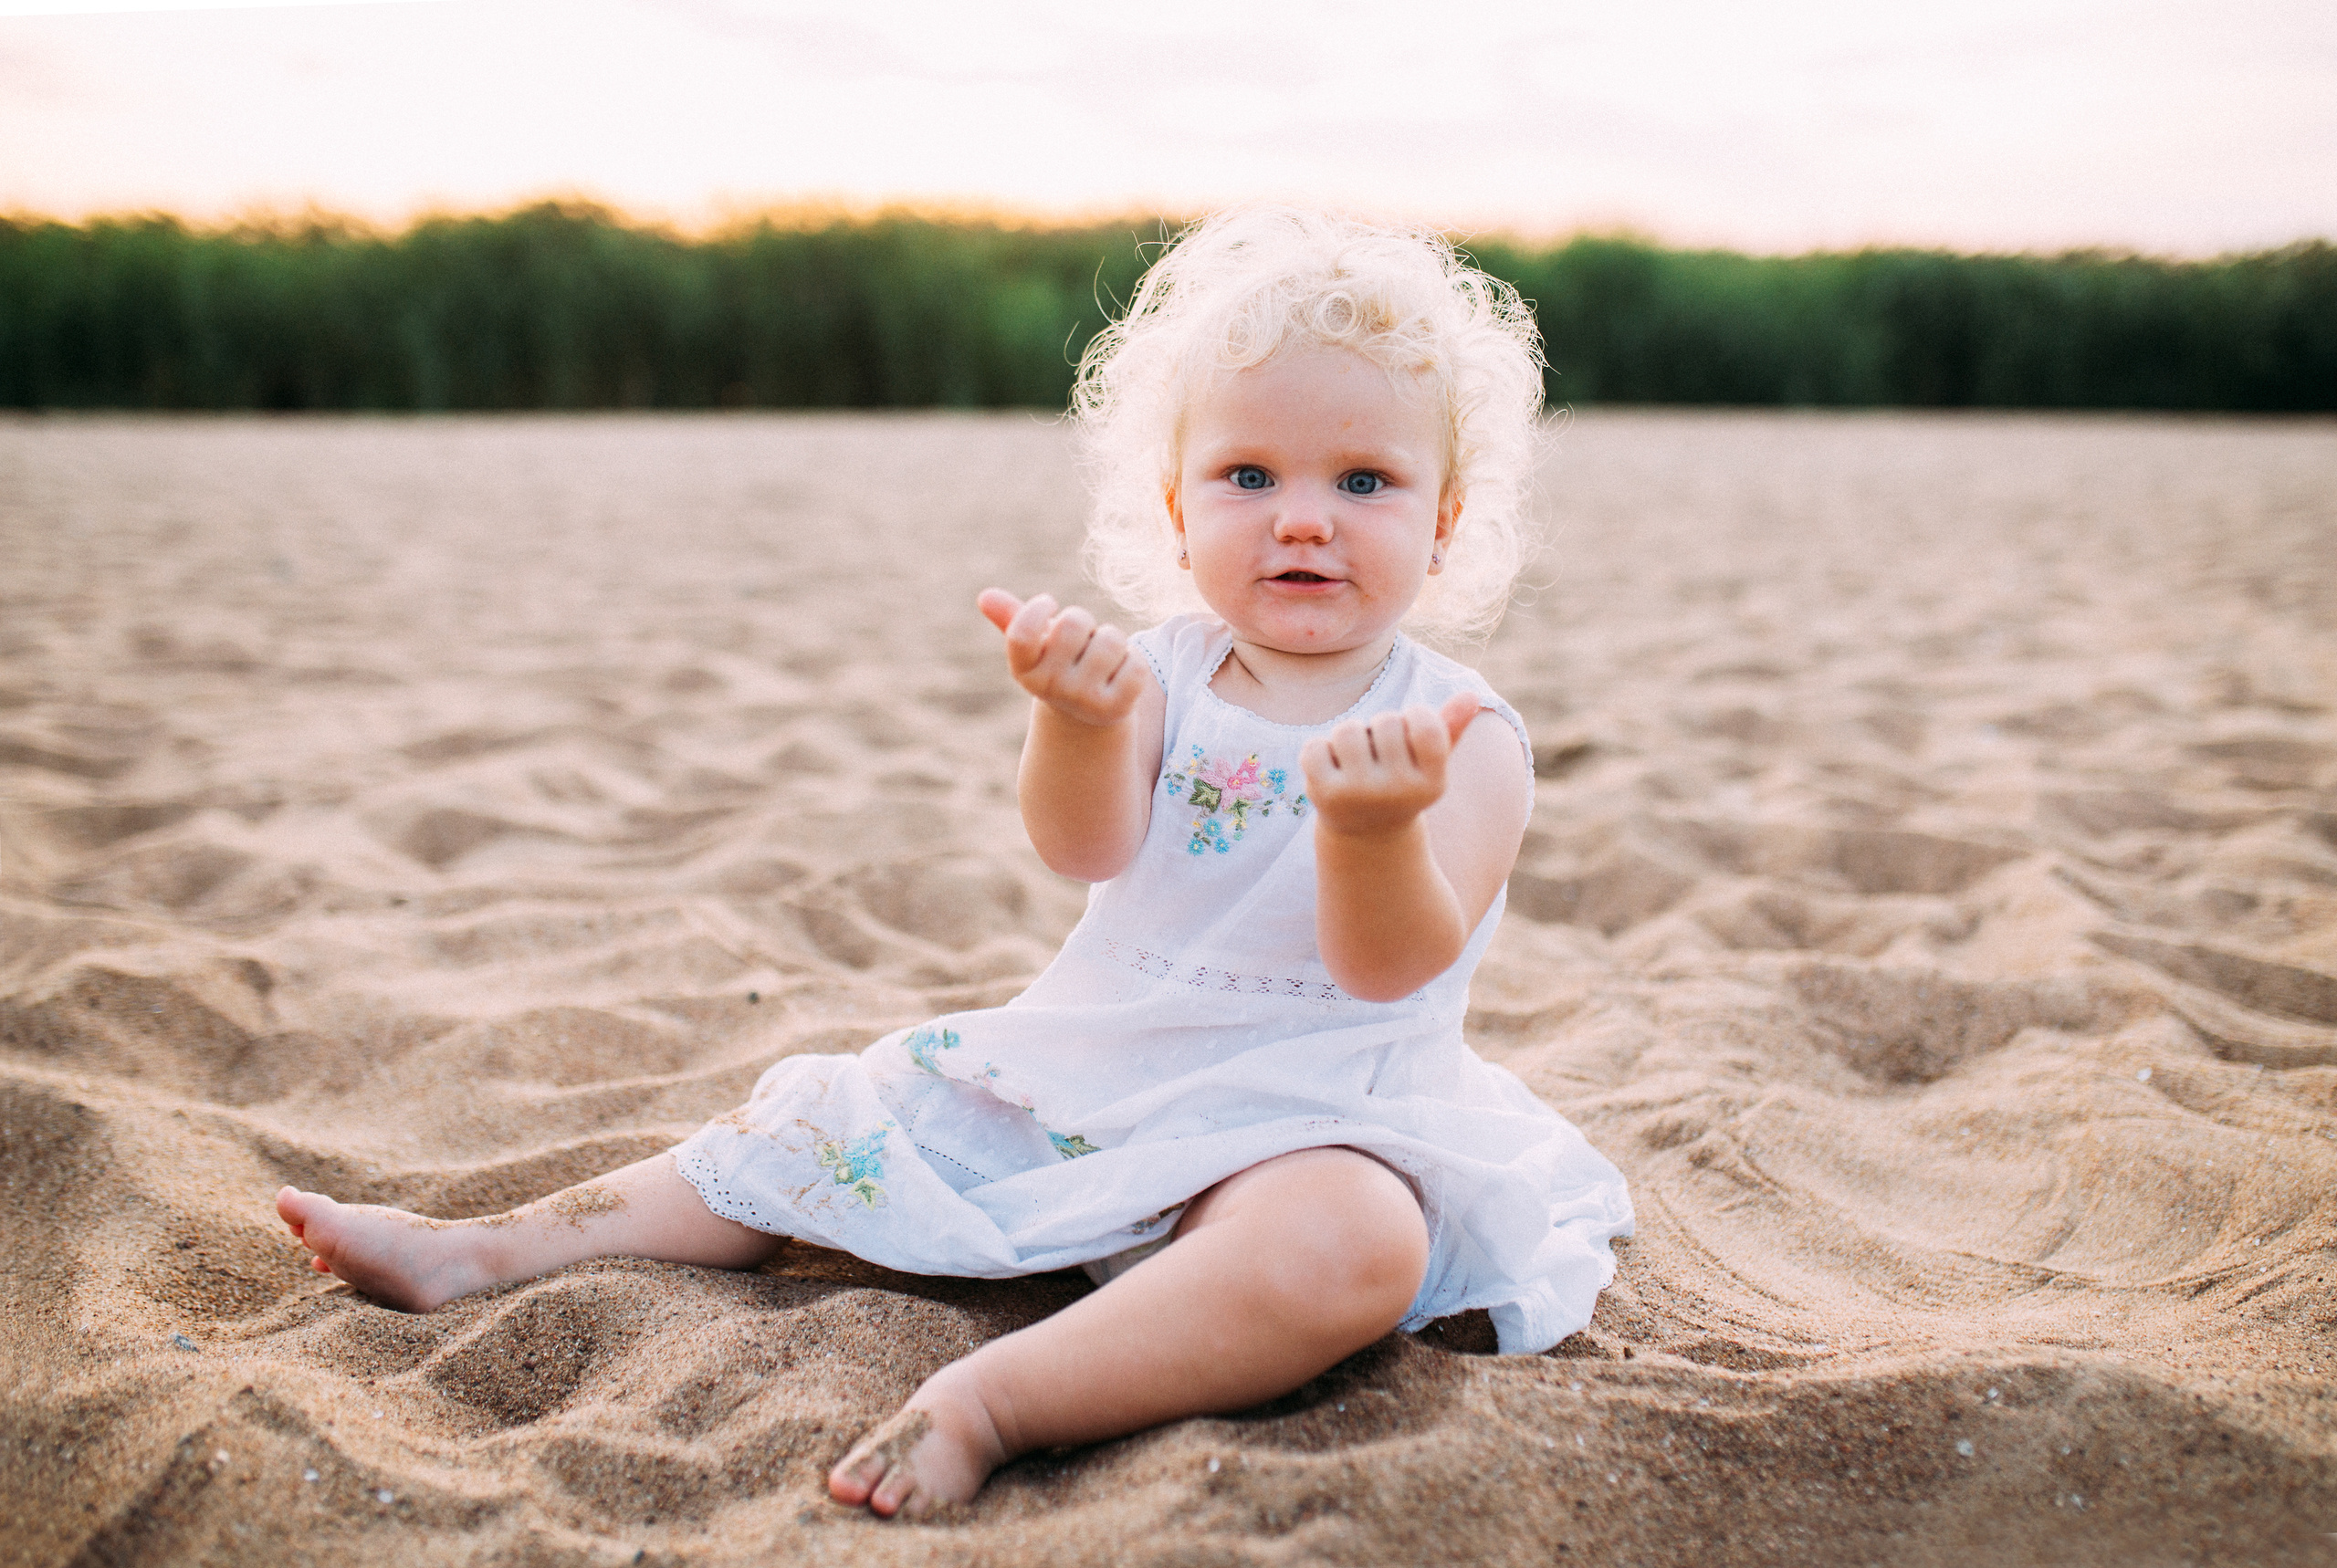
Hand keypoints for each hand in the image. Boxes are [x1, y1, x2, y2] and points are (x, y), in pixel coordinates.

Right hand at [978, 588, 1143, 728]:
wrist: (1088, 715)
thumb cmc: (1061, 663)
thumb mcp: (1038, 643)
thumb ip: (1013, 618)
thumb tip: (985, 597)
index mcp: (1024, 669)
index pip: (1022, 634)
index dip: (1038, 609)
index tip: (1049, 604)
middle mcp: (1050, 688)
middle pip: (1073, 624)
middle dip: (1084, 621)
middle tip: (1083, 639)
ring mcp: (1083, 701)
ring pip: (1111, 640)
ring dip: (1112, 640)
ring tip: (1103, 658)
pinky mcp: (1117, 709)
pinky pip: (1136, 663)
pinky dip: (1134, 660)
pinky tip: (1121, 673)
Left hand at [1299, 692, 1481, 837]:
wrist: (1365, 834)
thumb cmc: (1401, 784)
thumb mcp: (1428, 762)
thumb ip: (1448, 727)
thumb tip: (1471, 696)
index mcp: (1432, 784)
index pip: (1426, 724)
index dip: (1415, 716)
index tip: (1410, 734)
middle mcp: (1398, 793)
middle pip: (1386, 721)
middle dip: (1379, 727)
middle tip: (1379, 753)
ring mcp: (1359, 795)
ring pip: (1348, 731)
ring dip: (1349, 735)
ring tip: (1355, 758)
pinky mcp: (1324, 796)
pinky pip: (1314, 747)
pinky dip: (1319, 750)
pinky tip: (1332, 770)